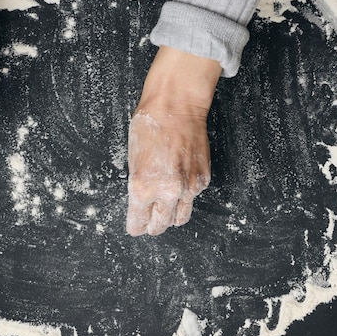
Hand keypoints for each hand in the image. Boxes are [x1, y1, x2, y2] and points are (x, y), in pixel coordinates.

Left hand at [126, 46, 220, 235]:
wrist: (175, 108)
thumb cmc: (148, 127)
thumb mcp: (132, 161)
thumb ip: (138, 186)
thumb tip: (141, 203)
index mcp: (142, 188)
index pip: (138, 223)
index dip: (136, 226)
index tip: (135, 227)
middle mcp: (166, 192)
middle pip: (160, 226)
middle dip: (152, 226)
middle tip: (149, 223)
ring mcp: (187, 188)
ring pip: (180, 217)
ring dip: (170, 216)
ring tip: (164, 209)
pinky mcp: (203, 180)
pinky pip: (192, 198)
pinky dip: (185, 196)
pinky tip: (178, 184)